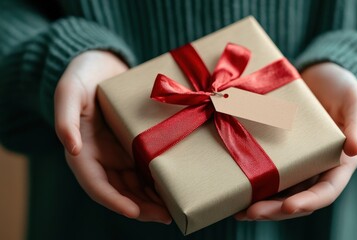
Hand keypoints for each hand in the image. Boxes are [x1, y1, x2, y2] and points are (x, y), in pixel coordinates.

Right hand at [54, 50, 171, 223]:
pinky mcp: (133, 146)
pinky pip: (144, 170)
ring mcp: (117, 154)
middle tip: (165, 215)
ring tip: (173, 208)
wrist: (101, 64)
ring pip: (133, 186)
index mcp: (82, 150)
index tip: (134, 211)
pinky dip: (155, 182)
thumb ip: (65, 118)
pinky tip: (173, 187)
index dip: (114, 200)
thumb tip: (71, 148)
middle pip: (119, 192)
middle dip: (140, 207)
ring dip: (151, 200)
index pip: (96, 184)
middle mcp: (100, 158)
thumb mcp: (69, 91)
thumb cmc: (82, 76)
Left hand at [235, 62, 356, 220]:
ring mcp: (296, 163)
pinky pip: (266, 174)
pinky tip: (234, 191)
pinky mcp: (279, 154)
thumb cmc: (341, 88)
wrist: (319, 77)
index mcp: (339, 163)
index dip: (308, 201)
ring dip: (260, 205)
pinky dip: (253, 186)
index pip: (326, 191)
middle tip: (251, 213)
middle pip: (297, 199)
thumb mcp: (354, 100)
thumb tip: (354, 148)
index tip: (289, 206)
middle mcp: (316, 169)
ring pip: (279, 193)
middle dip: (275, 210)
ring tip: (238, 211)